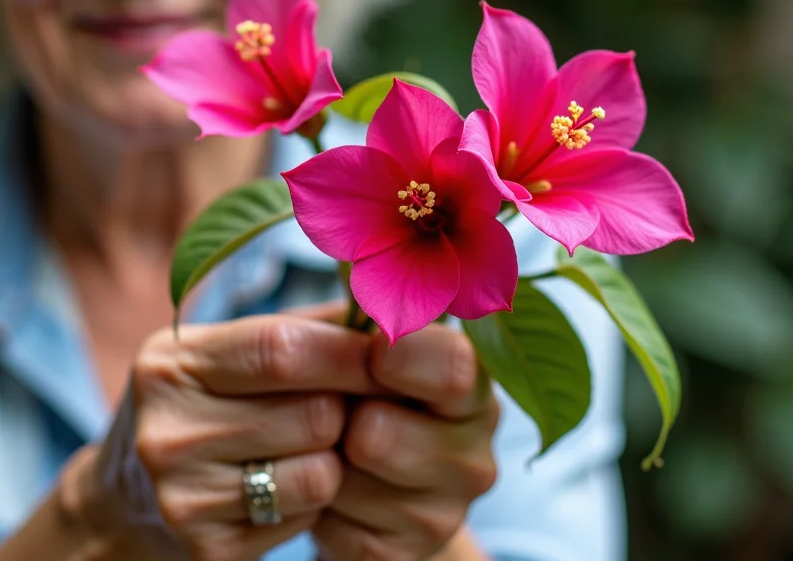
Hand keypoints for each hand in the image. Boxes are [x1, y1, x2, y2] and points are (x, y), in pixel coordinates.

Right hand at [68, 314, 381, 560]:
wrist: (131, 495)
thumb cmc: (209, 403)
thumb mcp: (231, 352)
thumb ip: (307, 323)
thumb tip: (382, 293)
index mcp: (170, 364)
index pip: (281, 349)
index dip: (349, 352)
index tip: (391, 353)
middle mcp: (166, 430)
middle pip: (313, 414)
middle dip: (347, 408)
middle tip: (346, 404)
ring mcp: (181, 496)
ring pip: (318, 473)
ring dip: (333, 459)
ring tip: (307, 447)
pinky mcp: (207, 549)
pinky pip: (305, 519)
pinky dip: (311, 502)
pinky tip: (282, 486)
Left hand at [312, 324, 498, 560]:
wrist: (351, 474)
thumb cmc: (352, 386)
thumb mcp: (358, 337)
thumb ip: (366, 305)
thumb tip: (357, 261)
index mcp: (471, 383)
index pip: (454, 365)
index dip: (399, 356)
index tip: (368, 350)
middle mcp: (475, 452)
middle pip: (381, 434)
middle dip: (335, 417)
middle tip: (335, 408)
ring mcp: (447, 511)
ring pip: (347, 482)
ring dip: (319, 462)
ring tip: (329, 448)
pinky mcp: (410, 554)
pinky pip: (339, 532)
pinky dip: (317, 510)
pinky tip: (329, 494)